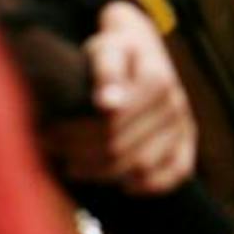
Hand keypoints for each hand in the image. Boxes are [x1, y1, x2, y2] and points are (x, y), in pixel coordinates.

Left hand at [51, 1, 195, 192]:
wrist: (141, 48)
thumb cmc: (115, 50)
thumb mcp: (106, 49)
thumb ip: (105, 71)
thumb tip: (107, 104)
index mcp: (156, 79)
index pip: (110, 123)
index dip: (74, 134)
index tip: (46, 134)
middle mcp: (175, 103)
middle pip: (122, 147)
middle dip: (80, 154)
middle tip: (52, 150)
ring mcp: (183, 124)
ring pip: (142, 166)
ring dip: (103, 173)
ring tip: (74, 166)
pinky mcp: (187, 140)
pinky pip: (175, 174)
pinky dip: (148, 185)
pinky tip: (122, 185)